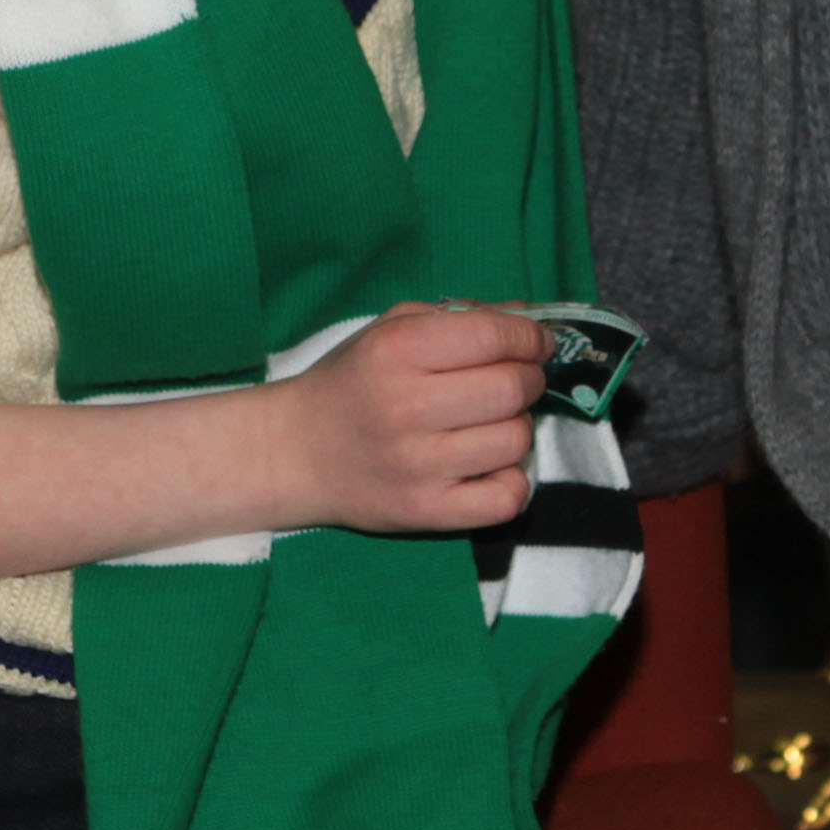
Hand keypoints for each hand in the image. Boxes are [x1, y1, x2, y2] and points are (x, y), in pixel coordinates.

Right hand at [273, 304, 547, 534]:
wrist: (293, 451)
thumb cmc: (352, 382)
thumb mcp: (391, 329)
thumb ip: (462, 316)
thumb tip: (532, 318)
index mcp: (397, 350)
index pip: (494, 337)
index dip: (530, 337)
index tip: (536, 343)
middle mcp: (406, 407)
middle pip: (512, 389)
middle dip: (529, 379)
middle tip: (515, 381)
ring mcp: (416, 466)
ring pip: (515, 441)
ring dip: (517, 428)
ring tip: (491, 423)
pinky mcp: (425, 512)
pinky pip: (505, 499)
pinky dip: (513, 481)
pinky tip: (490, 466)